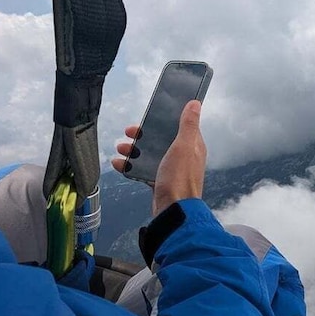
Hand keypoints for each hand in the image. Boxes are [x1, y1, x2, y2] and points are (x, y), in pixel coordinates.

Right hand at [112, 100, 206, 215]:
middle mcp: (183, 157)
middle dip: (143, 135)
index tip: (150, 115)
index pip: (179, 126)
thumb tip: (195, 104)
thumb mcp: (184, 146)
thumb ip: (188, 124)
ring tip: (121, 149)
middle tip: (129, 132)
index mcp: (192, 147)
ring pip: (150, 154)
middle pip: (161, 139)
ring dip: (134, 150)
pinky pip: (143, 170)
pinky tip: (119, 164)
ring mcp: (171, 170)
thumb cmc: (180, 179)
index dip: (164, 119)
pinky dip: (131, 166)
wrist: (173, 211)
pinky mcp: (159, 182)